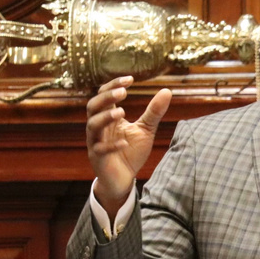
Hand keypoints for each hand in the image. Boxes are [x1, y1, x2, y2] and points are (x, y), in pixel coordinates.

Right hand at [85, 76, 171, 215]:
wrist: (123, 178)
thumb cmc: (131, 151)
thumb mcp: (146, 129)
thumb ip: (154, 112)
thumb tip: (167, 91)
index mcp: (108, 116)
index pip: (104, 94)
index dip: (114, 85)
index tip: (130, 79)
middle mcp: (99, 126)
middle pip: (93, 106)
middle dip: (106, 97)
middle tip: (123, 92)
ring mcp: (96, 142)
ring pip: (92, 125)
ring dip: (105, 117)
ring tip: (122, 112)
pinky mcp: (98, 158)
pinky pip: (100, 149)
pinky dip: (111, 145)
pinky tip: (124, 142)